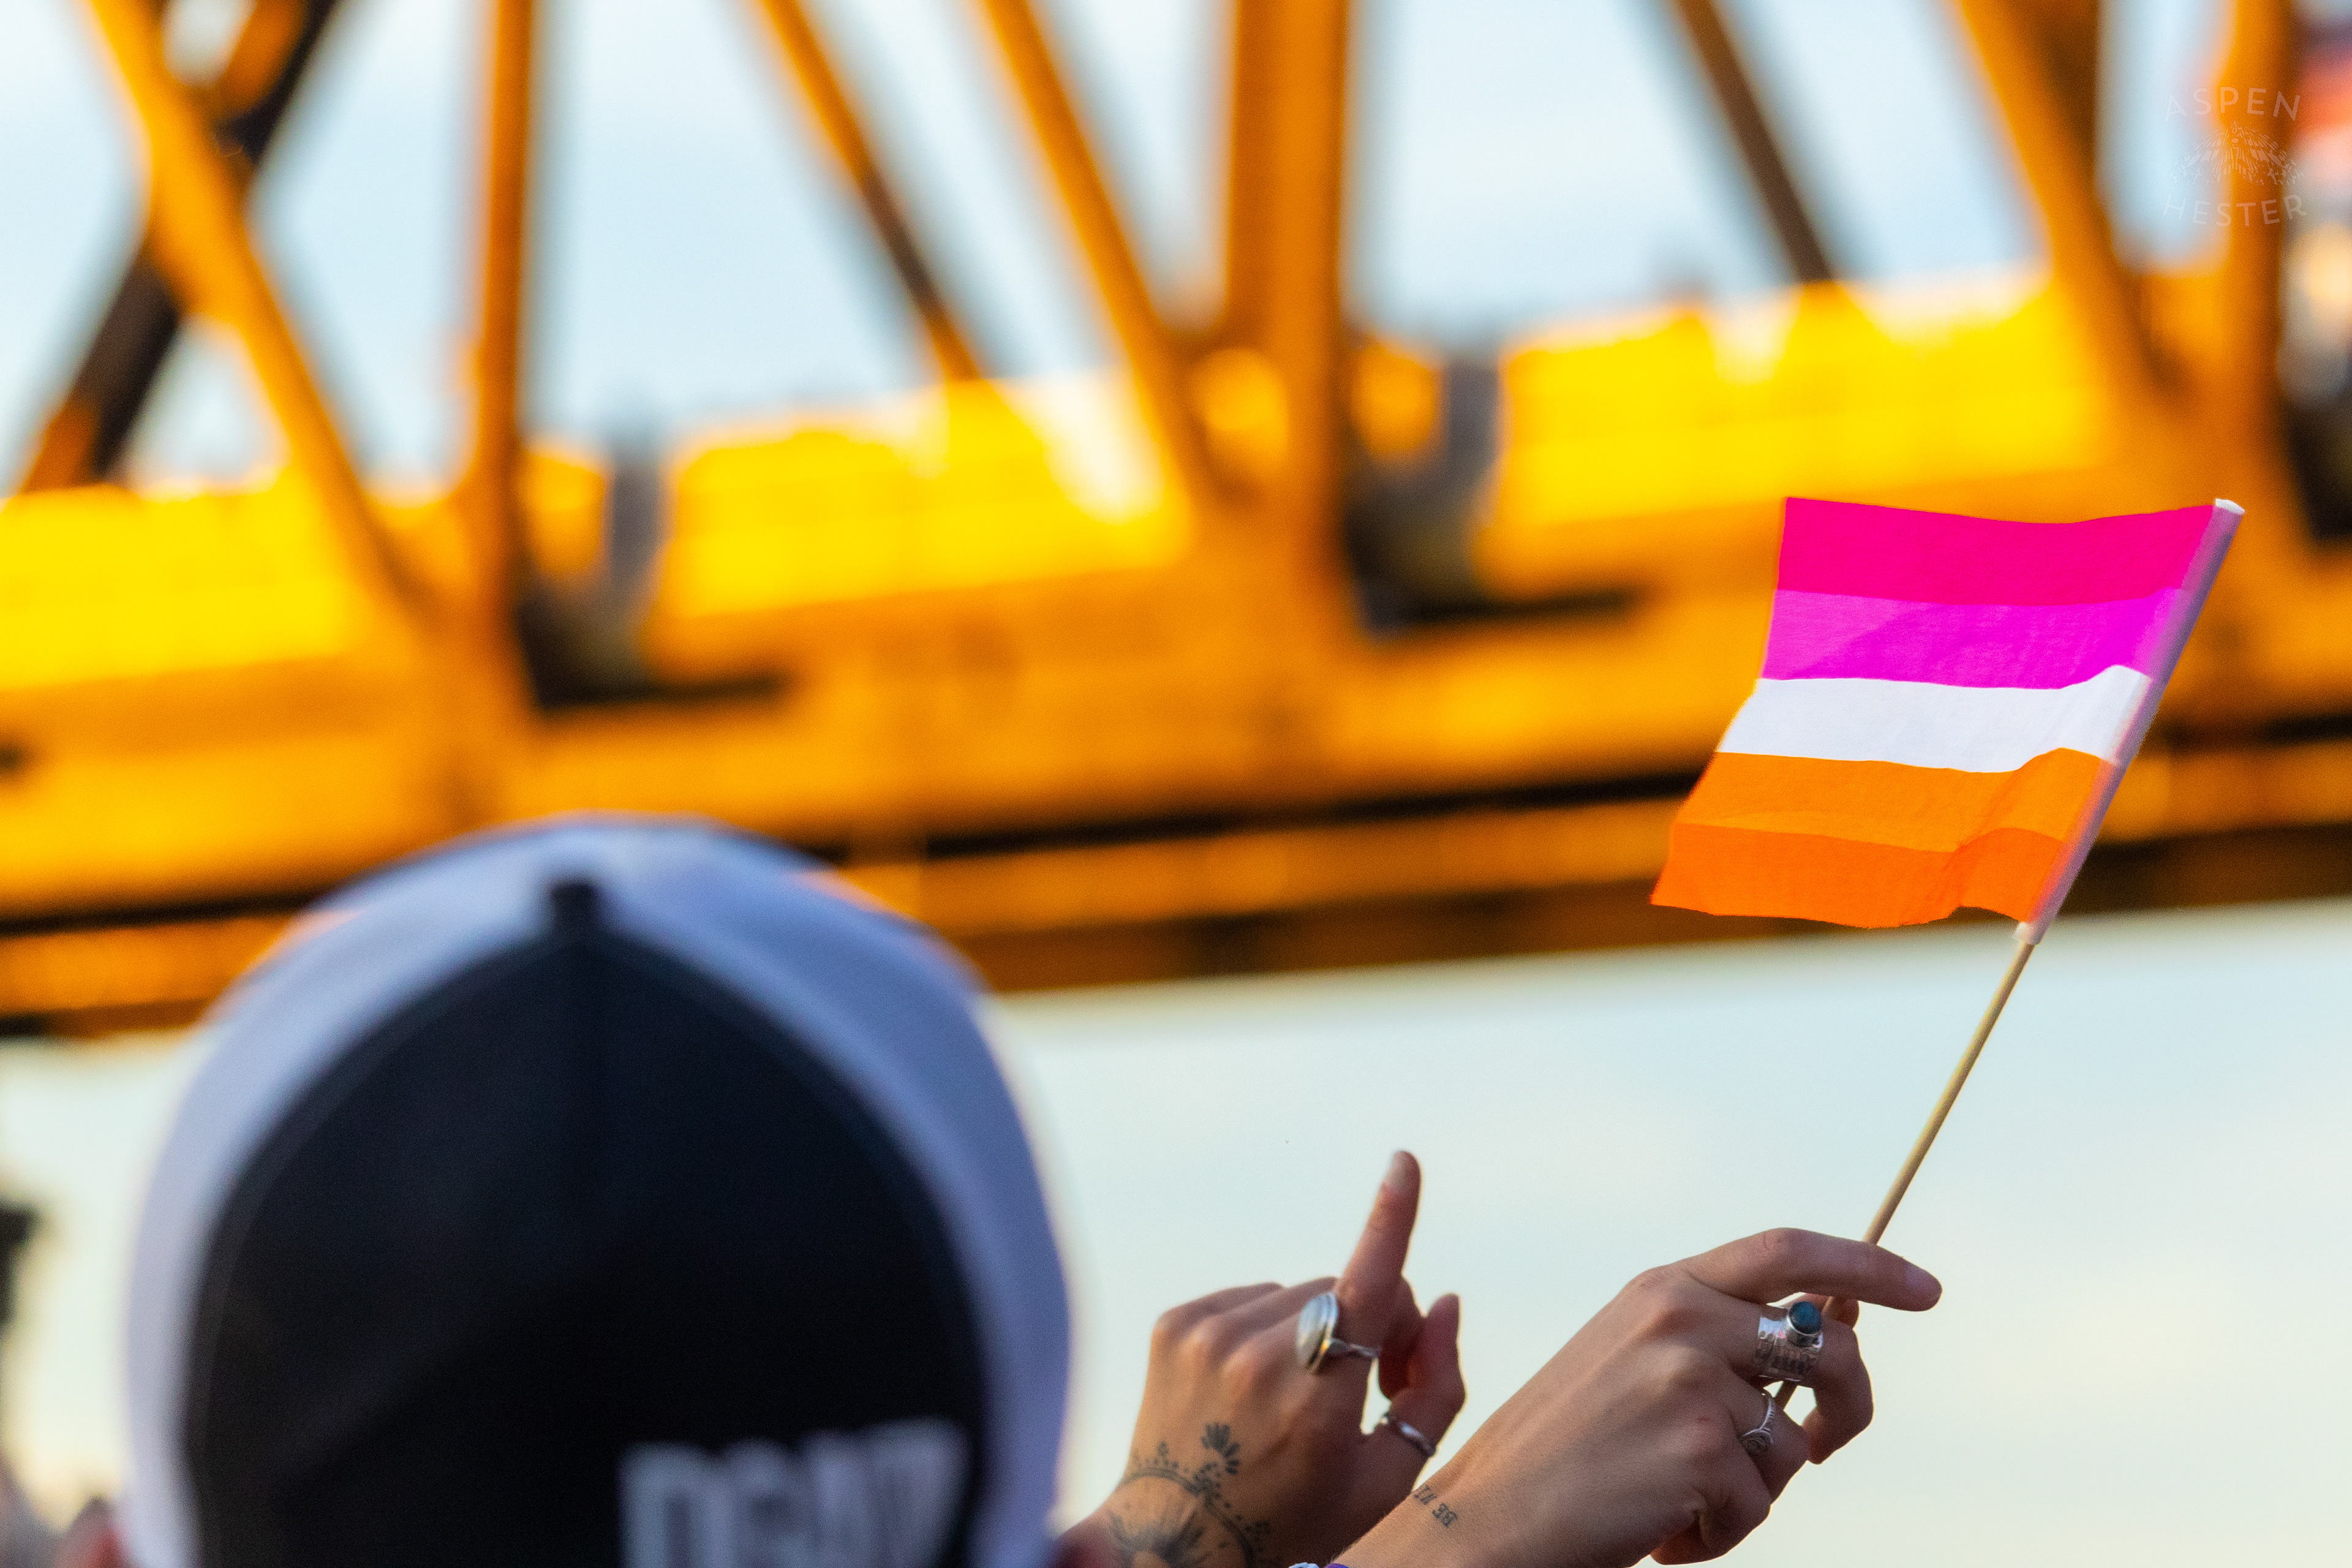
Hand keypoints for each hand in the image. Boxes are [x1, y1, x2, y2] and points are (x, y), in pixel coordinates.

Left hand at [1066, 1151, 1464, 1567]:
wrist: (1178, 1539)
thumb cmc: (1296, 1516)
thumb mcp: (1385, 1479)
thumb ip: (1435, 1390)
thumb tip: (1443, 1301)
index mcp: (1317, 1399)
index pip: (1366, 1286)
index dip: (1392, 1218)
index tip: (1403, 1163)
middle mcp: (1258, 1357)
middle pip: (1348, 1292)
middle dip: (1370, 1326)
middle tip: (1363, 1388)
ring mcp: (1208, 1336)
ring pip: (1298, 1292)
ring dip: (1314, 1329)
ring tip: (1297, 1397)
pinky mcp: (1176, 1324)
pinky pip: (1249, 1297)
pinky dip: (1264, 1329)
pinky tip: (1254, 1385)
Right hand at [1341, 1229, 1939, 1567]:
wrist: (1492, 1518)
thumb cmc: (1569, 1452)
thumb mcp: (1635, 1362)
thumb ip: (1718, 1337)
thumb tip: (1830, 1335)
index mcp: (1661, 1287)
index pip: (1786, 1251)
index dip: (1864, 1265)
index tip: (1925, 1290)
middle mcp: (1679, 1318)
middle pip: (1827, 1346)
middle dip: (1850, 1404)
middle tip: (1829, 1446)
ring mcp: (1690, 1379)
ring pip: (1796, 1440)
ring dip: (1757, 1487)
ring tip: (1684, 1498)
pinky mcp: (1699, 1446)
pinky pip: (1761, 1501)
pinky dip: (1722, 1531)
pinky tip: (1664, 1529)